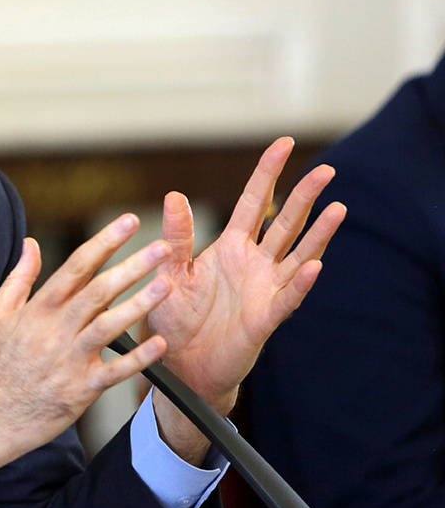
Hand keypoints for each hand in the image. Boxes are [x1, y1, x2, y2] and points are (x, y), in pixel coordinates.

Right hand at [0, 215, 172, 507]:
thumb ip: (17, 278)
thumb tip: (30, 243)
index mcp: (37, 309)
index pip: (76, 266)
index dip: (105, 242)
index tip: (129, 222)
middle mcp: (55, 330)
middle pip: (99, 290)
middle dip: (133, 265)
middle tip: (163, 247)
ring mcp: (69, 360)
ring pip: (110, 326)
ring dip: (140, 304)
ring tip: (167, 285)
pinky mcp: (80, 390)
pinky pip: (115, 372)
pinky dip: (138, 358)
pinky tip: (159, 343)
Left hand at [148, 137, 346, 459]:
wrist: (179, 364)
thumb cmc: (173, 318)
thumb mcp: (169, 272)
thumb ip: (176, 237)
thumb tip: (174, 196)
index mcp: (229, 247)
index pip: (252, 202)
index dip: (267, 174)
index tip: (282, 143)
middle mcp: (253, 264)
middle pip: (284, 222)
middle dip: (303, 195)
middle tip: (325, 169)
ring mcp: (264, 289)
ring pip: (297, 254)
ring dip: (318, 233)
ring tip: (338, 207)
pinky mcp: (265, 319)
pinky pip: (287, 299)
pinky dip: (300, 283)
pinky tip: (314, 265)